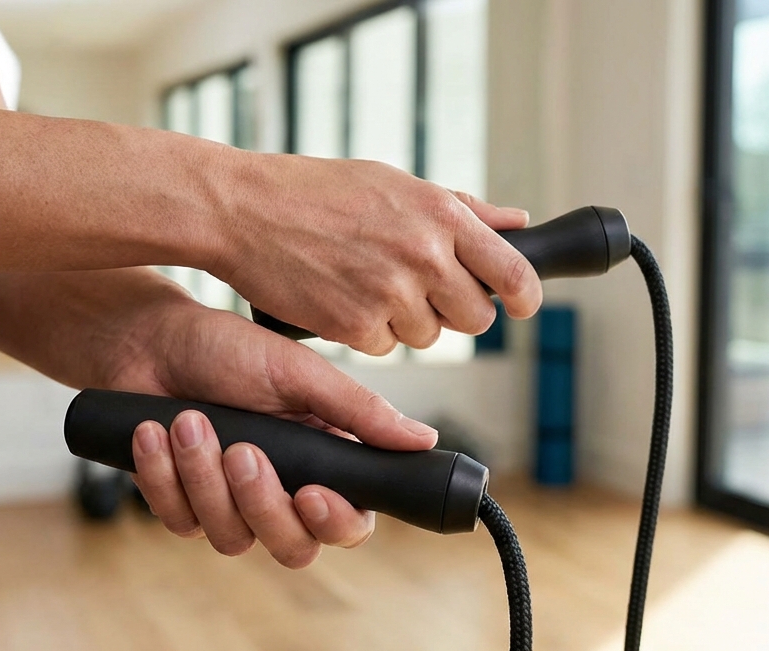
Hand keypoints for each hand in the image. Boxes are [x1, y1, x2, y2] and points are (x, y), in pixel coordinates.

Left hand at [108, 290, 437, 567]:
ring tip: (188, 421)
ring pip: (231, 537)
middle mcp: (280, 492)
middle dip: (263, 504)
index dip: (335, 522)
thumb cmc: (227, 349)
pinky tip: (155, 434)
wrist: (146, 340)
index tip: (311, 493)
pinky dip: (164, 476)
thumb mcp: (298, 372)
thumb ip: (359, 412)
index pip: (348, 524)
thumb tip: (423, 440)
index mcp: (322, 462)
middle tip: (242, 451)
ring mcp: (229, 506)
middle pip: (293, 548)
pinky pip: (179, 521)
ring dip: (204, 478)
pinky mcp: (181, 506)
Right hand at [207, 153, 541, 354]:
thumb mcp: (395, 183)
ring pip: (429, 337)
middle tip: (425, 292)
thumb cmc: (318, 190)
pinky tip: (343, 297)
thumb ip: (461, 208)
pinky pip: (384, 348)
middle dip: (456, 312)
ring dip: (407, 321)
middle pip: (476, 318)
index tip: (520, 303)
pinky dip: (367, 332)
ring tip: (369, 283)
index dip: (524, 296)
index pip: (513, 272)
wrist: (244, 210)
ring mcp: (390, 294)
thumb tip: (518, 222)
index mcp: (441, 215)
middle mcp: (423, 255)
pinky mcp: (355, 327)